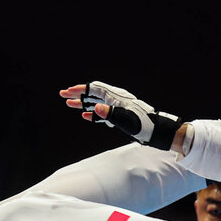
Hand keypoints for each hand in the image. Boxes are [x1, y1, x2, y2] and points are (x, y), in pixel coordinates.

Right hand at [59, 82, 181, 149]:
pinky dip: (93, 114)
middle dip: (78, 94)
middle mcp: (116, 100)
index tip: (68, 92)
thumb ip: (109, 114)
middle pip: (93, 94)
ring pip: (96, 103)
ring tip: (70, 104)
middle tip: (63, 95)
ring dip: (83, 103)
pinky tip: (86, 116)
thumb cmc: (143, 125)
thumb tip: (95, 108)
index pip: (95, 89)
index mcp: (116, 97)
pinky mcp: (120, 117)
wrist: (157, 131)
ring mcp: (118, 108)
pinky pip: (103, 113)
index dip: (80, 90)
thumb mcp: (125, 120)